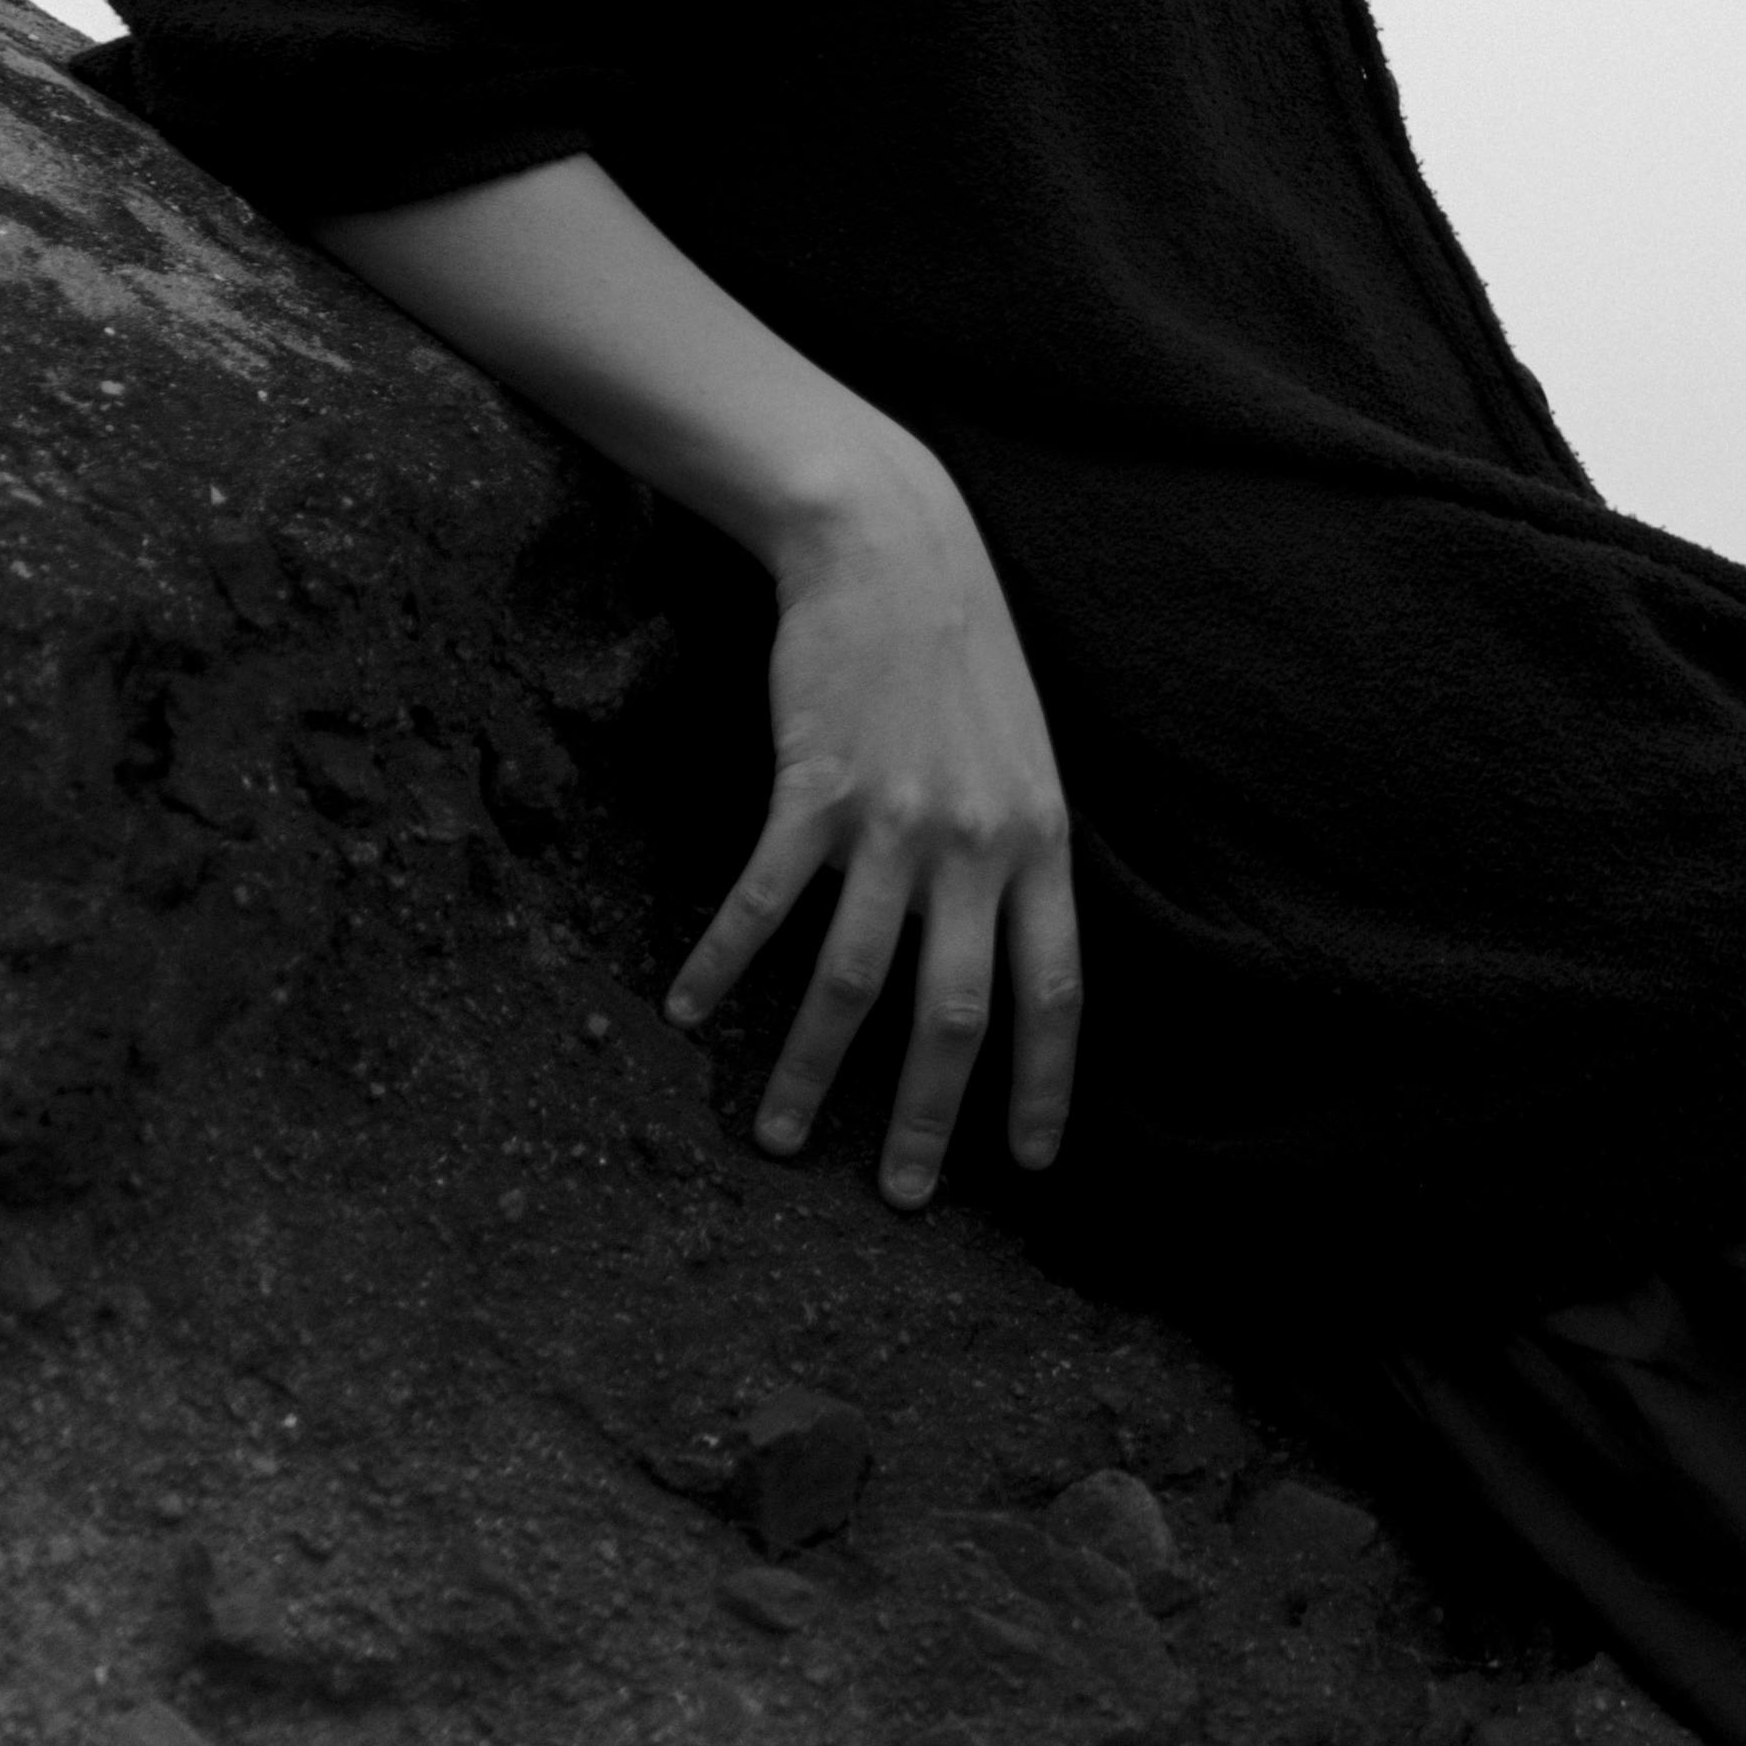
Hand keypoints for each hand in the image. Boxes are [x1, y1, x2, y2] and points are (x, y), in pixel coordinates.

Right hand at [660, 446, 1080, 1207]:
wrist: (894, 547)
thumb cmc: (961, 655)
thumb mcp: (1024, 756)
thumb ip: (1019, 852)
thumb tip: (1012, 946)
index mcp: (1040, 840)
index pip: (1058, 990)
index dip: (1044, 1083)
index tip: (1029, 1162)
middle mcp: (976, 843)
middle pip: (955, 1013)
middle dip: (925, 1118)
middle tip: (897, 1197)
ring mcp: (895, 819)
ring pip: (854, 979)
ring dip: (809, 1072)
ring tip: (773, 1139)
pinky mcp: (815, 787)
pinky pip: (765, 902)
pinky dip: (724, 964)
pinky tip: (688, 1010)